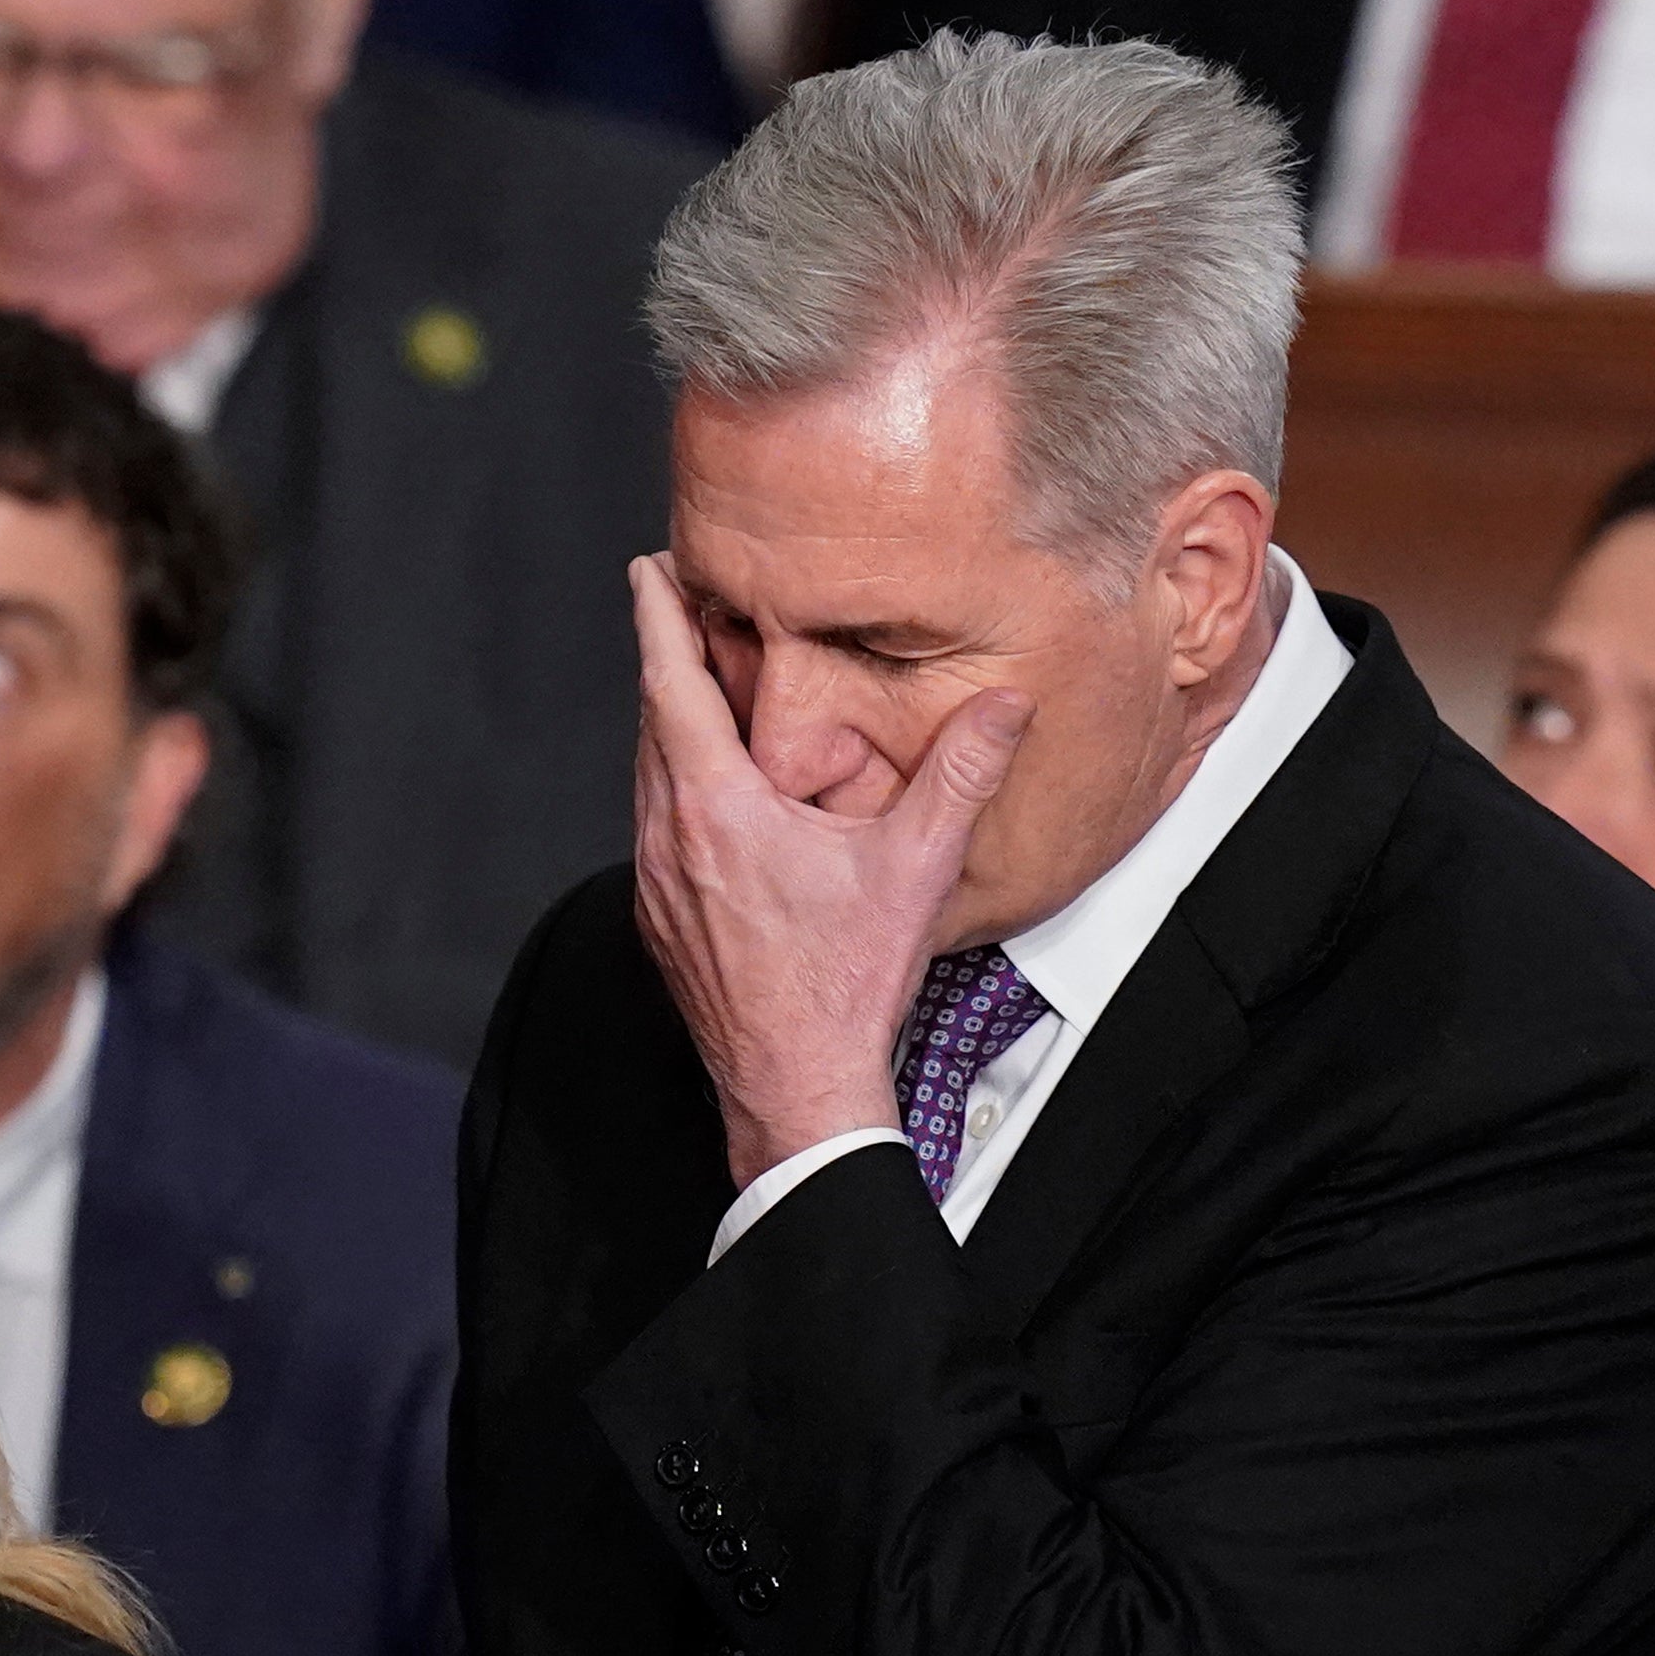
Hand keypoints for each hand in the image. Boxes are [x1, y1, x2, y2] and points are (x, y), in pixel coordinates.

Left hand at [627, 552, 1027, 1189]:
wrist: (795, 1088)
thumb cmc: (844, 986)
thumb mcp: (914, 870)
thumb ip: (960, 776)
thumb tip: (1005, 705)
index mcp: (716, 809)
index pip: (672, 684)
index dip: (660, 617)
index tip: (651, 567)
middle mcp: (669, 839)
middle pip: (653, 721)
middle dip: (668, 657)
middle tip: (685, 603)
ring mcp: (656, 884)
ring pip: (648, 775)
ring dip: (671, 723)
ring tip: (700, 684)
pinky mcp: (660, 919)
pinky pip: (654, 826)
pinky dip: (674, 784)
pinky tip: (710, 790)